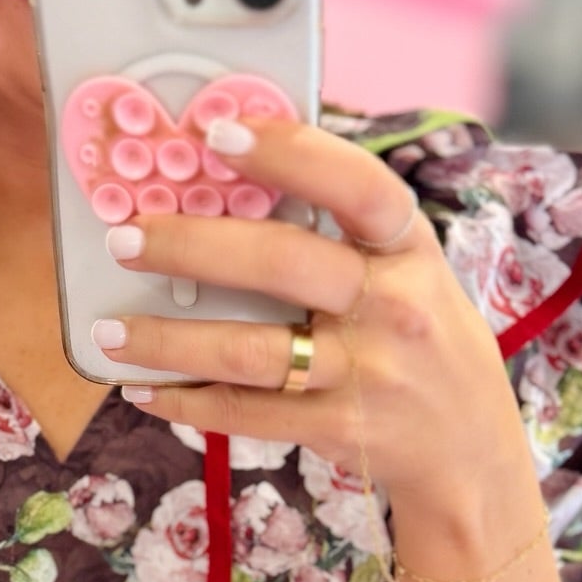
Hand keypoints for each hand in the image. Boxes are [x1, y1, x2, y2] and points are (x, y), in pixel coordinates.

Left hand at [90, 115, 542, 564]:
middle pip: (284, 262)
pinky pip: (248, 413)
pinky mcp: (340, 429)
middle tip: (126, 237)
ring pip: (251, 350)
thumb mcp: (411, 271)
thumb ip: (344, 232)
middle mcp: (393, 306)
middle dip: (193, 246)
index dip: (289, 152)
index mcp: (410, 248)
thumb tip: (236, 177)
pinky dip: (188, 402)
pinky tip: (146, 390)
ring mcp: (368, 372)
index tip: (218, 131)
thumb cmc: (421, 337)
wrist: (471, 450)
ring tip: (110, 330)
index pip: (355, 184)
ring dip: (169, 340)